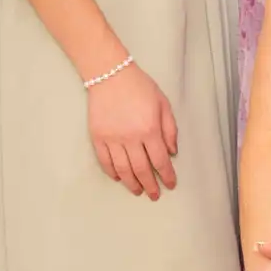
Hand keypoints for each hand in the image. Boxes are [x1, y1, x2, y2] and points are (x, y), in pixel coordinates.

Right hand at [86, 65, 177, 197]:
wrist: (110, 74)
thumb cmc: (140, 87)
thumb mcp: (163, 103)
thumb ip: (169, 128)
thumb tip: (172, 152)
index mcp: (150, 129)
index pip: (160, 160)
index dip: (166, 175)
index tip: (170, 185)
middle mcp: (131, 138)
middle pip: (142, 169)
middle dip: (150, 185)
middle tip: (154, 195)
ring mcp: (113, 139)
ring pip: (123, 169)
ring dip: (131, 183)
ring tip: (138, 191)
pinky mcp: (98, 137)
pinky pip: (105, 161)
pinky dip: (112, 172)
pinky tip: (118, 178)